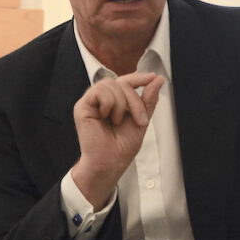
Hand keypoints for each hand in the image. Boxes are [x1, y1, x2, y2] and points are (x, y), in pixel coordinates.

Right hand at [70, 72, 164, 208]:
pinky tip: (106, 117)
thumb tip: (157, 79)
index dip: (138, 77)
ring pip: (110, 84)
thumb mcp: (141, 119)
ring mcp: (92, 102)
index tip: (153, 77)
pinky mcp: (82, 106)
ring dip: (121, 104)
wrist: (111, 162)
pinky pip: (99, 91)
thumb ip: (148, 99)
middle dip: (135, 100)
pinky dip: (108, 104)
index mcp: (116, 101)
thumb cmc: (122, 146)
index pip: (126, 81)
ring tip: (118, 122)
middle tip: (140, 121)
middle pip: (122, 82)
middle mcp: (103, 99)